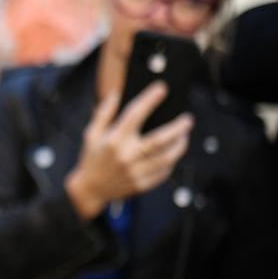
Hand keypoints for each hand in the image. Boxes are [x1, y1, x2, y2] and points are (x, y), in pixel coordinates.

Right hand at [65, 82, 193, 219]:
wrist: (90, 190)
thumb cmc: (91, 158)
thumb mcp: (91, 134)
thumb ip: (103, 113)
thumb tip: (116, 94)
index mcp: (113, 140)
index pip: (135, 114)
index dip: (150, 99)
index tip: (162, 88)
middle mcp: (126, 155)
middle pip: (160, 139)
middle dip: (178, 127)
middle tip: (188, 119)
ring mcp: (135, 172)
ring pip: (167, 157)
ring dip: (180, 145)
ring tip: (184, 135)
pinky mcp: (142, 184)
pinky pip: (164, 172)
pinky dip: (171, 161)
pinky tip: (173, 153)